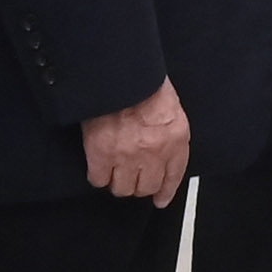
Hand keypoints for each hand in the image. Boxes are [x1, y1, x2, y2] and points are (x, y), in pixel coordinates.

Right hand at [79, 82, 189, 206]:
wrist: (118, 72)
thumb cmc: (142, 80)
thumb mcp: (168, 104)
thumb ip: (167, 129)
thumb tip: (161, 146)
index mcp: (175, 137)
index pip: (174, 175)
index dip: (165, 190)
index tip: (160, 198)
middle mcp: (154, 151)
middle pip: (146, 187)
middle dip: (138, 184)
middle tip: (130, 176)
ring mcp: (128, 155)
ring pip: (122, 188)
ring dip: (117, 181)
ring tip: (112, 169)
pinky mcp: (102, 154)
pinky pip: (99, 179)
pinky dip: (97, 174)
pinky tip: (97, 165)